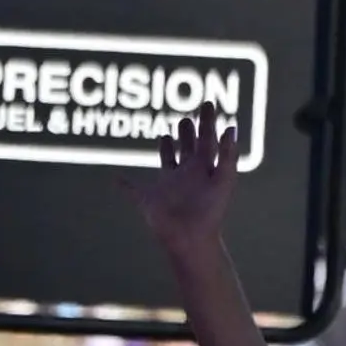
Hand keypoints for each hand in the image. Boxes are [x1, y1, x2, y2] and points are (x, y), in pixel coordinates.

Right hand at [120, 111, 241, 265]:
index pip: (206, 139)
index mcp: (202, 168)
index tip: (208, 104)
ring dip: (165, 149)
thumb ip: (228, 155)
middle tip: (186, 119)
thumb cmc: (210, 213)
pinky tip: (114, 179)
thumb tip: (231, 127)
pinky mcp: (148, 200)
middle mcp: (186, 175)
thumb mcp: (223, 180)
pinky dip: (123, 185)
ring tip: (165, 136)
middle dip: (187, 133)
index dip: (207, 123)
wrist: (193, 241)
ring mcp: (167, 186)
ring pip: (166, 161)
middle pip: (187, 147)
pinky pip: (132, 190)